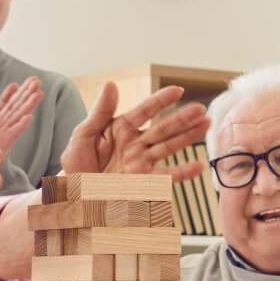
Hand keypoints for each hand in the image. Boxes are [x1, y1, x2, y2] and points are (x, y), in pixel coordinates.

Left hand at [0, 76, 43, 156]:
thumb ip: (4, 101)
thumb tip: (14, 85)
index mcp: (2, 114)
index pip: (14, 99)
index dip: (23, 89)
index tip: (33, 79)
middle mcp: (6, 121)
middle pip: (19, 105)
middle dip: (28, 93)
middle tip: (38, 81)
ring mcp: (7, 131)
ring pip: (19, 115)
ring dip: (29, 105)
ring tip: (38, 94)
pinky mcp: (5, 142)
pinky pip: (14, 132)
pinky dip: (21, 125)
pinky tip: (29, 117)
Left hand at [60, 82, 211, 178]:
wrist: (73, 195)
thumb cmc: (76, 164)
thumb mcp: (83, 135)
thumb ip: (99, 112)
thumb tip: (111, 84)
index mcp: (121, 128)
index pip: (144, 110)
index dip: (161, 100)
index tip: (177, 90)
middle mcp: (135, 143)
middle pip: (162, 128)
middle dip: (182, 118)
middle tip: (200, 109)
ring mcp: (141, 162)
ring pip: (168, 147)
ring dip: (188, 137)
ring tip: (206, 125)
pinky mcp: (143, 182)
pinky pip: (166, 176)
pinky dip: (183, 172)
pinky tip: (198, 166)